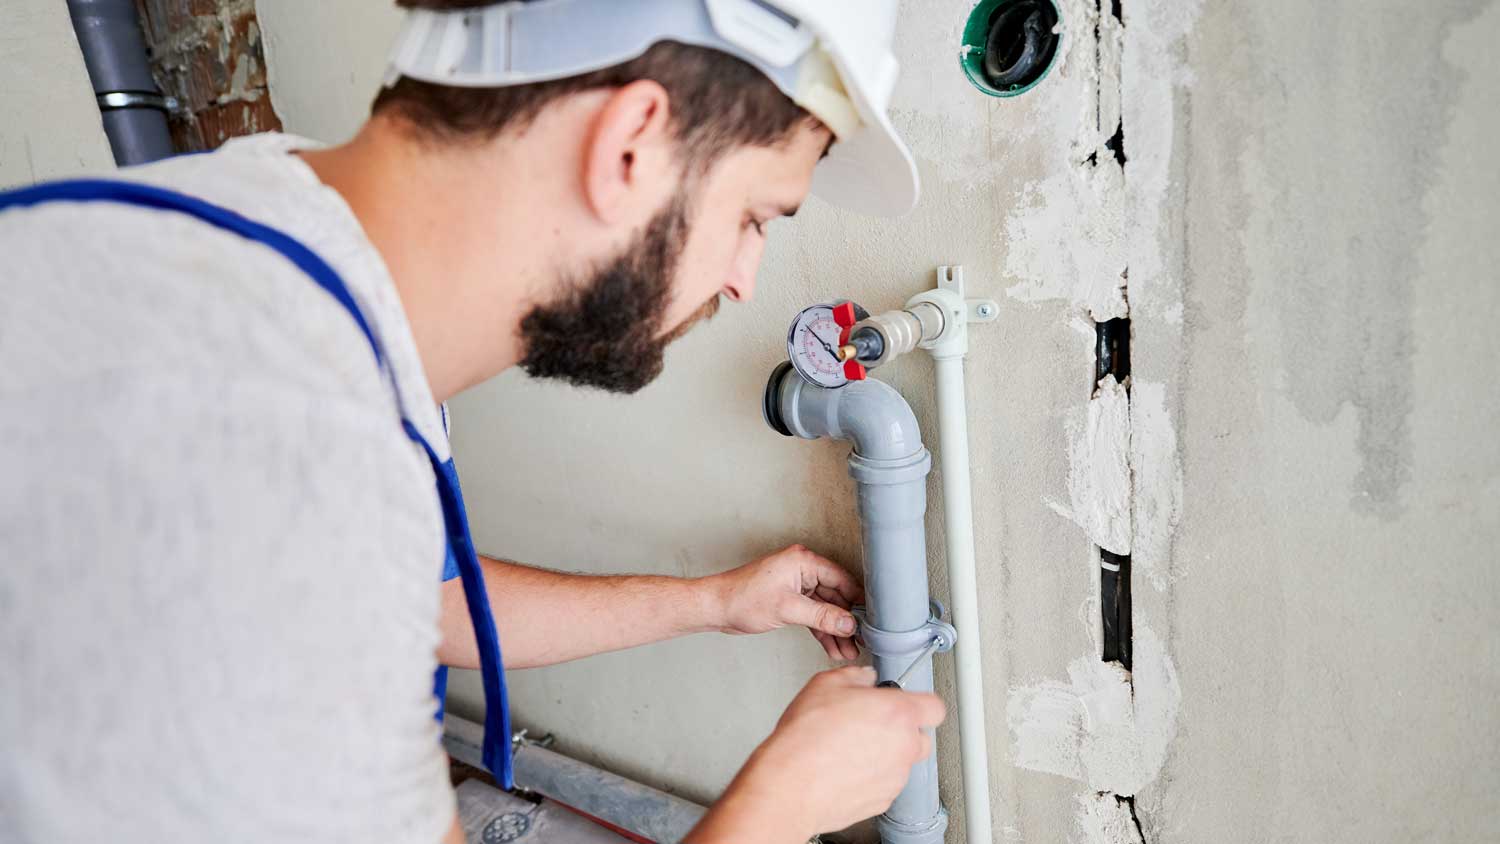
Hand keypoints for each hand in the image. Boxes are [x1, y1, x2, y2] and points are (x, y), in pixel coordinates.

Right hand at [687, 667, 945, 841]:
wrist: (790, 783)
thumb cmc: (806, 738)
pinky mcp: (882, 801)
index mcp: (899, 713)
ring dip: (885, 754)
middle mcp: (904, 747)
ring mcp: (895, 777)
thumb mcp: (826, 684)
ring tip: (850, 748)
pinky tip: (845, 767)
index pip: (935, 706)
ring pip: (902, 762)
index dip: (920, 702)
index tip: (905, 703)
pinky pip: (885, 784)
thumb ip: (856, 676)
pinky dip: (871, 777)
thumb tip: (864, 678)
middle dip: (902, 730)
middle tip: (873, 724)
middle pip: (921, 737)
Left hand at [703, 544, 863, 659]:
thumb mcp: (788, 609)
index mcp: (803, 562)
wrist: (716, 608)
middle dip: (846, 621)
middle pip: (836, 596)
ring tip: (848, 650)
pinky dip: (821, 630)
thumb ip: (821, 616)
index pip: (841, 579)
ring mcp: (796, 586)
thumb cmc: (742, 599)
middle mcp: (801, 570)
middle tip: (860, 640)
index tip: (869, 619)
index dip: (857, 600)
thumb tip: (848, 623)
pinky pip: (813, 615)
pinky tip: (832, 647)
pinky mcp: (789, 600)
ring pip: (825, 608)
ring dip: (835, 630)